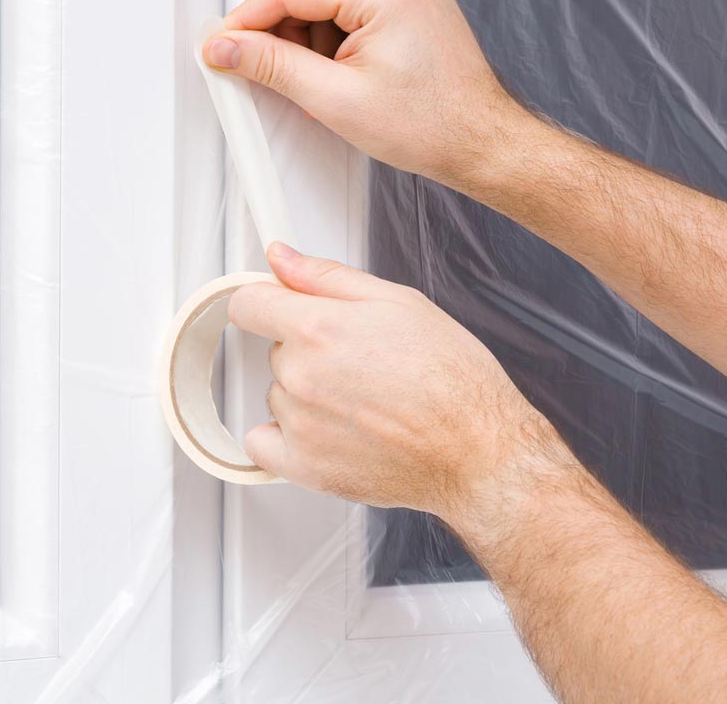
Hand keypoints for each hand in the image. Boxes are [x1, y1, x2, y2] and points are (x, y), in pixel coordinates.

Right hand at [202, 0, 534, 190]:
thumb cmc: (430, 126)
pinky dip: (332, 29)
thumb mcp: (335, 100)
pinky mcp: (413, 2)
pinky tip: (334, 68)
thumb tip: (227, 47)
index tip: (224, 43)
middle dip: (277, 17)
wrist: (480, 143)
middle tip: (262, 60)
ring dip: (305, 25)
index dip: (249, 17)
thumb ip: (273, 66)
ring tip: (314, 76)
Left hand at [230, 242, 577, 542]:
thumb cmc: (454, 381)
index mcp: (319, 329)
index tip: (277, 307)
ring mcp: (300, 425)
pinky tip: (327, 431)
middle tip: (360, 362)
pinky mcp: (305, 467)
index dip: (265, 300)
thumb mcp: (399, 302)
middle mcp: (302, 377)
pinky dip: (285, 438)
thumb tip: (283, 258)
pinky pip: (263, 443)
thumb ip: (327, 277)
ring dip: (306, 395)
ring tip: (363, 401)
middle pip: (275, 351)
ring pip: (279, 395)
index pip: (248, 304)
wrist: (478, 451)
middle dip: (308, 350)